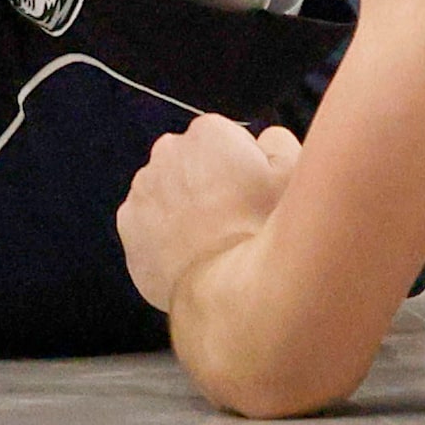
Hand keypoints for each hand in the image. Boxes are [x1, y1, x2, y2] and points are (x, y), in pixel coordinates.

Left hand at [116, 114, 301, 310]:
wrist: (228, 291)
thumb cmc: (265, 232)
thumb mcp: (296, 176)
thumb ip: (279, 143)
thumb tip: (267, 140)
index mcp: (209, 132)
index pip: (227, 139)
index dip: (244, 168)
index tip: (254, 193)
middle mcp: (168, 151)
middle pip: (192, 162)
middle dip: (209, 182)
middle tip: (234, 218)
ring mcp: (143, 188)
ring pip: (167, 190)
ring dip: (184, 207)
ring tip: (212, 240)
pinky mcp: (127, 224)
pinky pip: (147, 222)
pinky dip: (163, 234)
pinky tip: (189, 253)